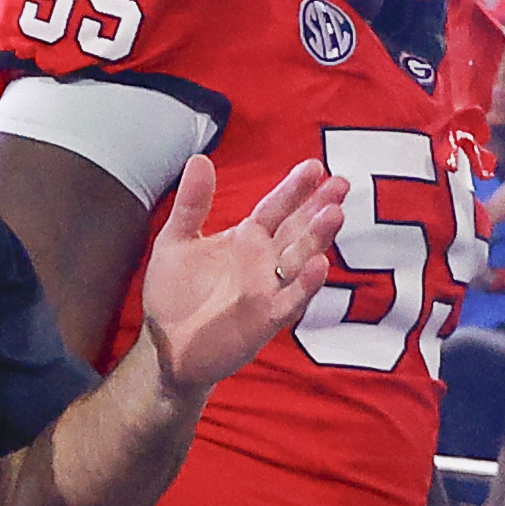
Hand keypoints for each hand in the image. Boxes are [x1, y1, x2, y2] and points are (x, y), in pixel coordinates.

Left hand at [132, 145, 350, 397]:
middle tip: (340, 184)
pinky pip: (292, 300)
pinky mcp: (267, 320)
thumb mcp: (176, 242)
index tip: (315, 166)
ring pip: (300, 260)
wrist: (164, 347)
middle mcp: (264, 262)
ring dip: (318, 239)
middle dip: (318, 208)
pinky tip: (320, 264)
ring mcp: (269, 290)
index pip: (276, 208)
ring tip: (334, 214)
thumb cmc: (173, 295)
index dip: (295, 189)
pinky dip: (306, 284)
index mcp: (247, 240)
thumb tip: (199, 158)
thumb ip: (191, 204)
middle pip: (297, 230)